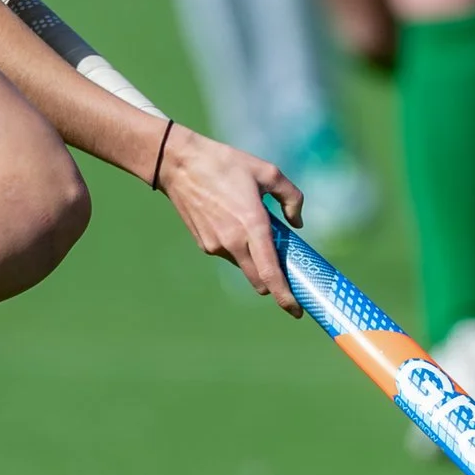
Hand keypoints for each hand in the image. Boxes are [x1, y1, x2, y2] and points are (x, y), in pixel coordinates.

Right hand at [155, 124, 305, 314]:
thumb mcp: (267, 171)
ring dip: (254, 258)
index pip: (269, 272)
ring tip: (253, 227)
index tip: (296, 310)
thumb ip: (291, 197)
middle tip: (285, 270)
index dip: (284, 295)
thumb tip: (295, 224)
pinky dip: (238, 247)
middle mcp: (233, 241)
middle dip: (273, 282)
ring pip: (244, 265)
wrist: (179, 164)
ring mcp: (215, 245)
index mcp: (252, 224)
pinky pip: (228, 254)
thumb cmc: (225, 163)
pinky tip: (234, 222)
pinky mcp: (204, 244)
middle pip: (258, 280)